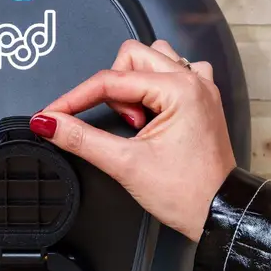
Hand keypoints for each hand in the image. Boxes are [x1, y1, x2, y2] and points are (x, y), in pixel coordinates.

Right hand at [30, 39, 236, 242]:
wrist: (219, 213)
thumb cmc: (187, 193)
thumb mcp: (125, 164)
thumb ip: (82, 139)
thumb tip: (50, 123)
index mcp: (179, 89)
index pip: (111, 81)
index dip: (75, 98)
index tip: (53, 114)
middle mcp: (194, 81)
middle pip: (132, 58)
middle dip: (114, 90)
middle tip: (121, 125)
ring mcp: (201, 89)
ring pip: (153, 60)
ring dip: (135, 84)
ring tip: (138, 120)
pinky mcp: (202, 101)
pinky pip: (174, 74)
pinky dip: (156, 88)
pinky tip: (154, 112)